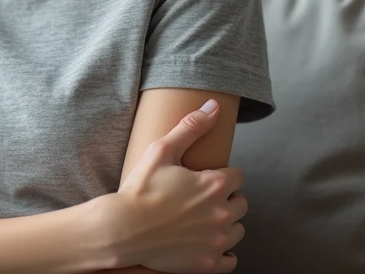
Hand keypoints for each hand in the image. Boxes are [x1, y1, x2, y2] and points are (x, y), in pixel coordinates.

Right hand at [89, 100, 246, 272]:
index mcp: (215, 185)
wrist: (122, 229)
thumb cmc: (140, 189)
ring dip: (226, 225)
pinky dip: (222, 253)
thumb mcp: (162, 150)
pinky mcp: (209, 264)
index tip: (206, 179)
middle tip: (203, 200)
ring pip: (238, 230)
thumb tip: (213, 105)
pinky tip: (205, 243)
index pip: (238, 177)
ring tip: (203, 220)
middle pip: (242, 203)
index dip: (222, 176)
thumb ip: (191, 127)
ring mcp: (217, 241)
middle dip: (226, 199)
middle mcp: (223, 213)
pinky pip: (231, 260)